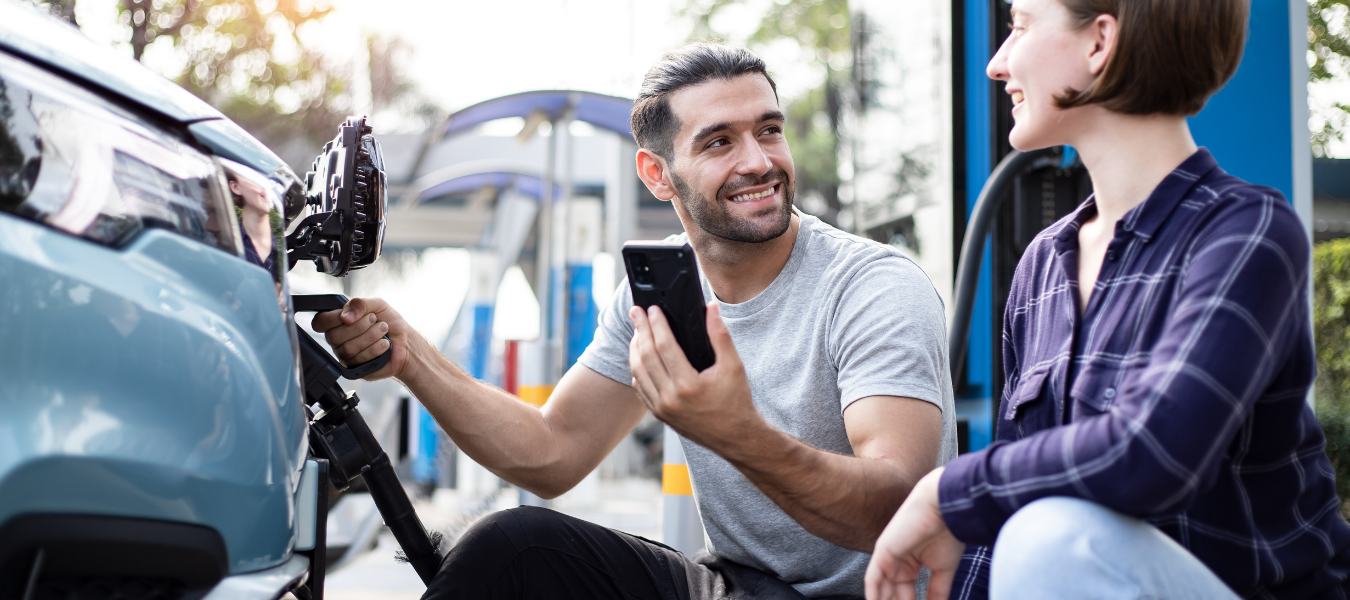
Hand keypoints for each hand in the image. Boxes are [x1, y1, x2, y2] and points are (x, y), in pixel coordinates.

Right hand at [310, 297, 410, 380]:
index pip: (320, 322)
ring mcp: (345, 356)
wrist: (406, 342)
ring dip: (370, 336)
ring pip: (347, 349)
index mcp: (338, 323)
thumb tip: (345, 316)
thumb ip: (360, 303)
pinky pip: (359, 360)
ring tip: (383, 330)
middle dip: (359, 326)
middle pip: (334, 336)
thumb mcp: (377, 304)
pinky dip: (375, 349)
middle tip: (374, 320)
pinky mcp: (356, 369)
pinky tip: (384, 344)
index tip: (350, 316)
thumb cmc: (389, 322)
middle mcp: (338, 340)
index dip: (333, 319)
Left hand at [627, 302, 762, 449]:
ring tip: (637, 331)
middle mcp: (671, 399)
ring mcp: (662, 409)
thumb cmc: (736, 402)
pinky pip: (641, 388)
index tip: (652, 310)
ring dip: (635, 348)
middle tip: (636, 313)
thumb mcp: (734, 366)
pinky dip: (637, 369)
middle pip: (646, 356)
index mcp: (688, 385)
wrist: (736, 437)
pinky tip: (640, 357)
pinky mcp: (660, 415)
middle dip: (640, 330)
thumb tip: (711, 308)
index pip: (664, 346)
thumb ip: (720, 335)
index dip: (656, 324)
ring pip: (638, 372)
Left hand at [865, 468, 964, 599]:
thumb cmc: (948, 534)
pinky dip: (874, 595)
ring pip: (881, 590)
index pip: (905, 594)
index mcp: (909, 564)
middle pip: (891, 594)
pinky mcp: (882, 552)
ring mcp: (888, 557)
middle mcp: (896, 562)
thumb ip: (937, 592)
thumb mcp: (943, 571)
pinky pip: (872, 579)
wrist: (945, 509)